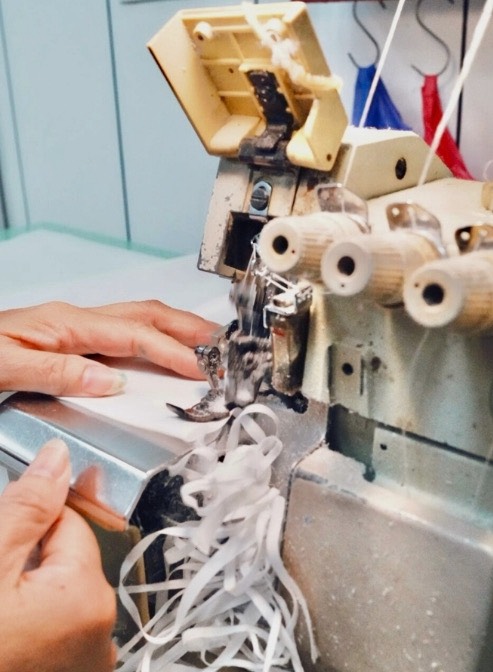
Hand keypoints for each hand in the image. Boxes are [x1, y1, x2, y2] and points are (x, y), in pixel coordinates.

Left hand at [0, 300, 218, 395]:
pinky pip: (125, 332)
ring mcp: (75, 327)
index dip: (172, 352)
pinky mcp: (72, 339)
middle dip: (188, 326)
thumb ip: (58, 372)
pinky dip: (154, 338)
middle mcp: (76, 320)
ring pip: (139, 318)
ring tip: (205, 343)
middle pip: (147, 313)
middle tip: (222, 343)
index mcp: (66, 324)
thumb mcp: (3, 367)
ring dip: (176, 328)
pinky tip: (161, 351)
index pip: (134, 334)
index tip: (202, 369)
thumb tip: (112, 381)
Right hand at [0, 439, 115, 671]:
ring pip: (53, 593)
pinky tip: (5, 625)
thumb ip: (28, 506)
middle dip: (27, 552)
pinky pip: (50, 627)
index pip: (72, 522)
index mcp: (86, 599)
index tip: (6, 520)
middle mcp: (98, 635)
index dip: (33, 513)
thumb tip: (58, 458)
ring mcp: (81, 664)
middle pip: (63, 560)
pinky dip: (24, 616)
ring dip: (22, 584)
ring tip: (2, 603)